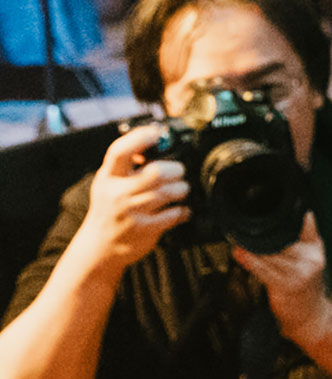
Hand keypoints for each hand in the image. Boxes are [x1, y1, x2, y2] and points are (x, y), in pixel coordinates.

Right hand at [73, 126, 190, 274]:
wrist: (101, 244)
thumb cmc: (109, 209)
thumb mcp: (108, 183)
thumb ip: (125, 166)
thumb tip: (151, 144)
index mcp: (108, 177)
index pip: (120, 152)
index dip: (139, 139)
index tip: (156, 133)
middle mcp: (118, 193)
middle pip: (155, 173)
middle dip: (175, 170)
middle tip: (178, 172)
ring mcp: (132, 212)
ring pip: (168, 192)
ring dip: (181, 189)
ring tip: (181, 189)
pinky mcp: (146, 228)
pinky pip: (174, 214)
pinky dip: (183, 210)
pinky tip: (181, 209)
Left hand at [233, 213, 331, 350]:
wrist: (311, 318)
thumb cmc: (306, 286)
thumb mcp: (311, 257)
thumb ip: (303, 236)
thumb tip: (290, 212)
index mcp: (316, 248)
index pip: (303, 222)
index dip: (285, 211)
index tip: (265, 202)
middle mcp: (310, 259)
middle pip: (281, 237)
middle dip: (260, 230)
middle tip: (240, 221)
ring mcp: (299, 274)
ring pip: (269, 252)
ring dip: (250, 245)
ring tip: (235, 237)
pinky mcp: (286, 287)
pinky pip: (263, 270)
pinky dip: (249, 261)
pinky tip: (238, 253)